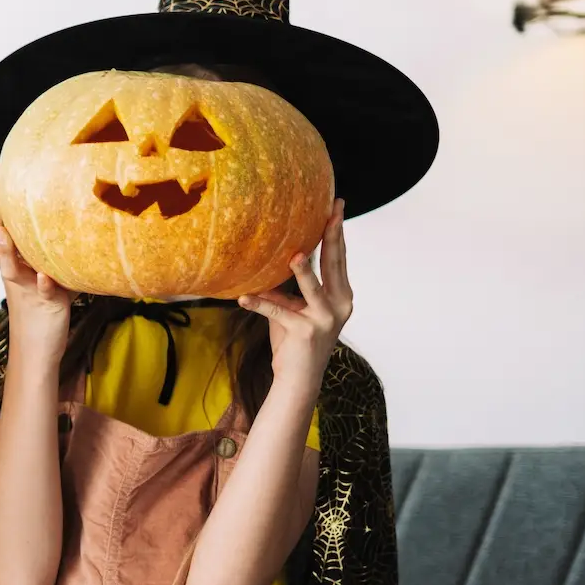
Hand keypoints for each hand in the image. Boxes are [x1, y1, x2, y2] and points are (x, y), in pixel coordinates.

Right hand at [0, 192, 72, 359]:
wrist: (37, 354)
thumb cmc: (44, 316)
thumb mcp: (44, 284)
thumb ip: (51, 263)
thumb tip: (71, 235)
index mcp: (14, 271)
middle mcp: (16, 278)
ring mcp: (28, 291)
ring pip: (11, 268)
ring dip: (7, 251)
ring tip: (5, 233)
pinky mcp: (48, 304)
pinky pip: (44, 292)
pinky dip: (44, 283)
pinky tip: (45, 276)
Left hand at [239, 200, 351, 387]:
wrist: (298, 378)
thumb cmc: (294, 339)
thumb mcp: (294, 305)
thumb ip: (289, 284)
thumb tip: (276, 255)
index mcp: (341, 295)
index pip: (339, 258)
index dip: (337, 232)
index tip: (337, 207)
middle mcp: (339, 304)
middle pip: (334, 265)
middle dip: (332, 237)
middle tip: (331, 213)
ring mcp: (324, 319)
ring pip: (312, 289)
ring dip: (303, 272)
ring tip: (295, 256)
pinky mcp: (305, 332)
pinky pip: (278, 313)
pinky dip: (260, 304)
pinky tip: (243, 297)